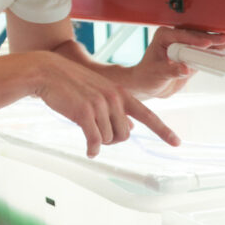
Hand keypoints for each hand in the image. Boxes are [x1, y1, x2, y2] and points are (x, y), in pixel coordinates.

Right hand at [31, 52, 179, 157]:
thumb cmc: (71, 83)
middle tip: (97, 132)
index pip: (148, 115)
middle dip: (112, 138)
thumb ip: (117, 108)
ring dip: (98, 140)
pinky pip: (95, 141)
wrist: (48, 72)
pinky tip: (89, 151)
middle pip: (124, 134)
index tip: (176, 142)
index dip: (163, 130)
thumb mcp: (99, 92)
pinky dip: (92, 149)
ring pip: (109, 138)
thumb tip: (130, 128)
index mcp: (120, 93)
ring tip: (86, 129)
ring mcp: (100, 105)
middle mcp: (114, 98)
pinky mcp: (84, 113)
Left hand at [129, 27, 224, 98]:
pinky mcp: (196, 56)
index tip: (209, 44)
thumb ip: (170, 71)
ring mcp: (188, 46)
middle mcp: (178, 38)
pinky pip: (212, 54)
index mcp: (165, 35)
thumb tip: (184, 69)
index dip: (198, 40)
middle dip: (218, 39)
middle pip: (201, 38)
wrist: (147, 85)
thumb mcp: (157, 74)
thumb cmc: (146, 77)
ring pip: (210, 44)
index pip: (185, 36)